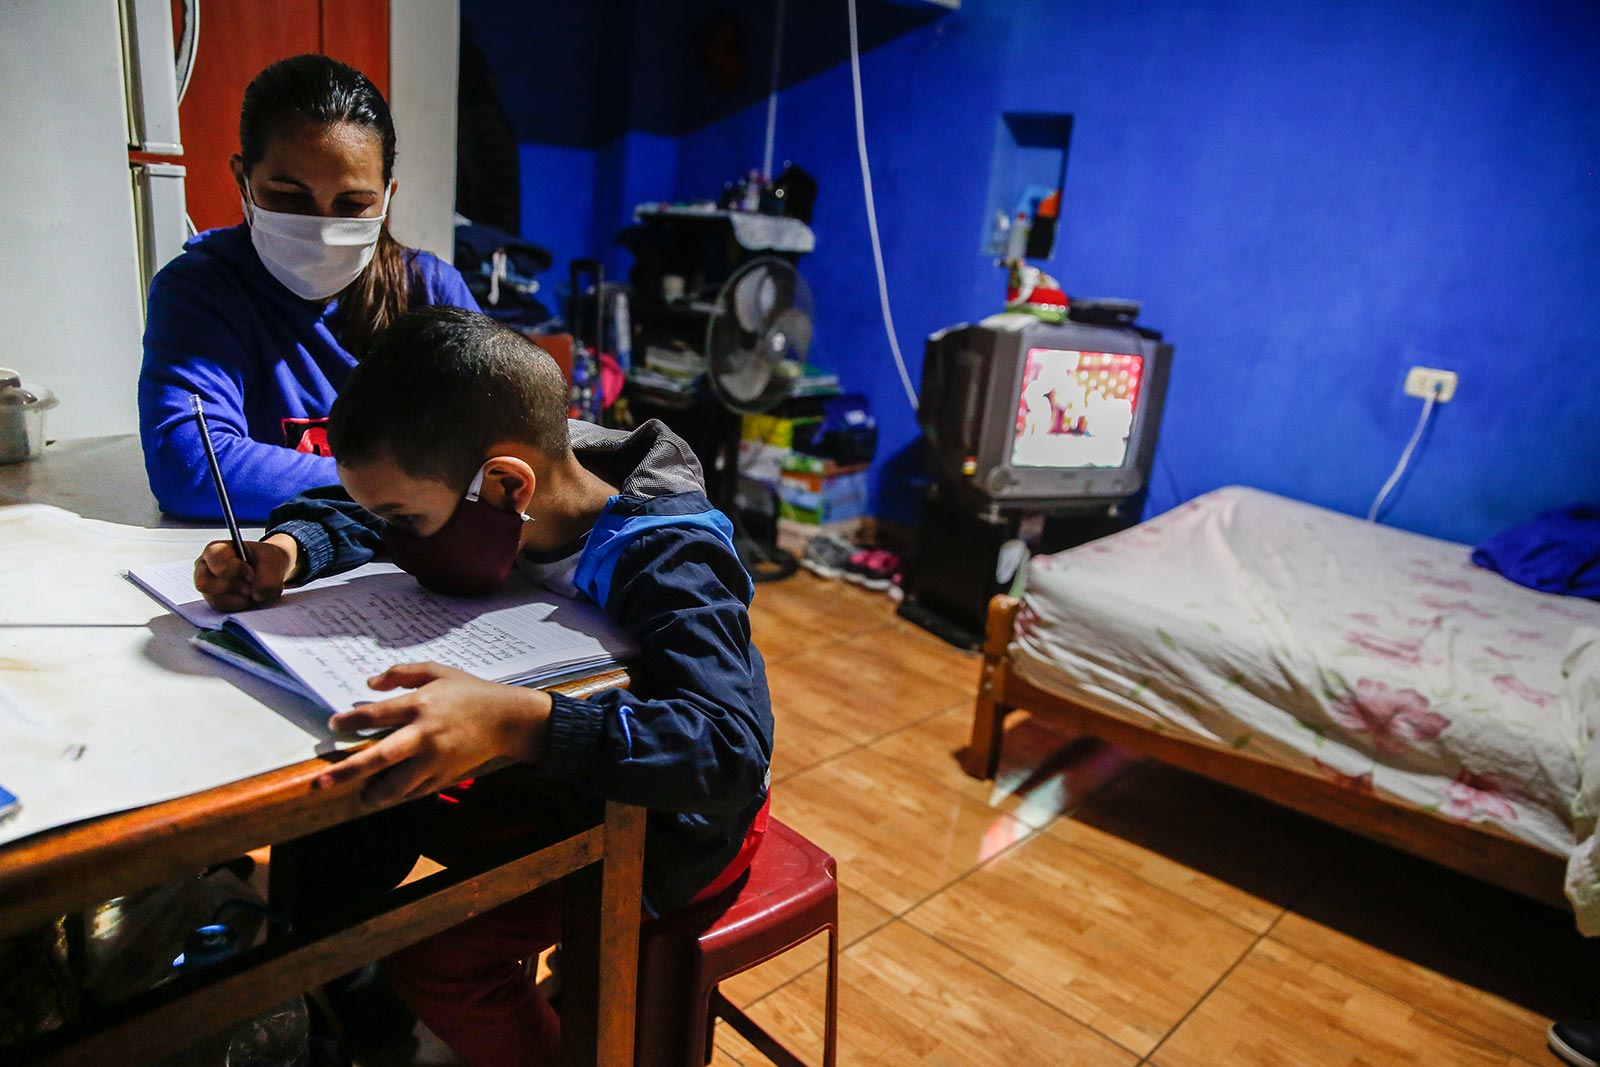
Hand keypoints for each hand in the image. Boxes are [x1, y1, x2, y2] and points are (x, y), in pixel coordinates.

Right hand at [194, 534, 300, 611]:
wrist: (270, 572)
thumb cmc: (266, 560)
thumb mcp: (273, 560)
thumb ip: (268, 575)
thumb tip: (256, 595)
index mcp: (216, 550)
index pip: (215, 559)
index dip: (235, 568)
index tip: (252, 574)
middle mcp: (205, 569)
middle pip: (205, 583)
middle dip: (233, 587)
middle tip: (251, 587)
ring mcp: (209, 589)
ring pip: (216, 600)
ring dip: (240, 599)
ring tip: (253, 591)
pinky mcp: (217, 603)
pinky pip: (225, 611)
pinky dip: (242, 606)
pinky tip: (250, 598)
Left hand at [315, 662, 553, 806]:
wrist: (507, 720)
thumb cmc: (470, 692)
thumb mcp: (438, 671)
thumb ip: (402, 673)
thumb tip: (369, 685)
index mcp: (421, 705)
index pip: (375, 715)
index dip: (350, 722)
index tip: (333, 726)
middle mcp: (425, 734)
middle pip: (380, 757)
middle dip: (347, 771)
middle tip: (320, 782)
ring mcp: (436, 759)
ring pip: (396, 785)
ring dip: (373, 794)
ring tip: (360, 796)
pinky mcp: (446, 776)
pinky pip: (415, 791)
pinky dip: (400, 794)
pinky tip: (389, 793)